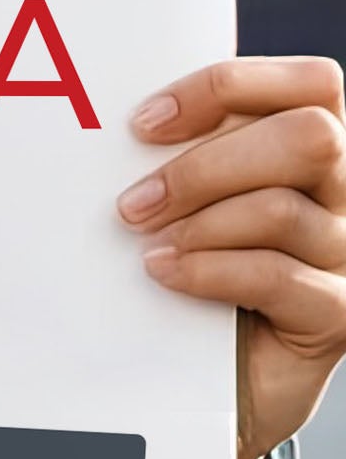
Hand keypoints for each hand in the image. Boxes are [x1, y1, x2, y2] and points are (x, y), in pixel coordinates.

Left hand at [120, 57, 345, 458]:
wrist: (207, 375)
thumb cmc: (193, 267)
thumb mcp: (195, 200)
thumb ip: (192, 154)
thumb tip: (133, 125)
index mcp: (323, 148)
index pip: (314, 84)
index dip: (229, 88)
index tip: (143, 124)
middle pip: (310, 138)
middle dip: (206, 165)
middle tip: (134, 202)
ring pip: (283, 209)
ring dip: (198, 223)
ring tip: (146, 243)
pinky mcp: (337, 314)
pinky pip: (278, 276)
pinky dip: (209, 270)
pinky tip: (165, 274)